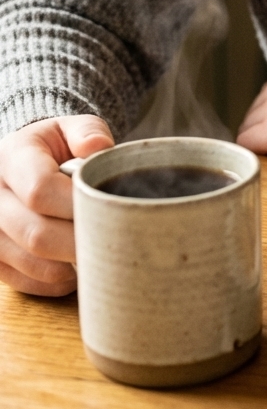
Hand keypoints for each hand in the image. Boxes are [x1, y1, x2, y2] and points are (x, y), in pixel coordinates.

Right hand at [0, 115, 113, 295]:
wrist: (26, 162)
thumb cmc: (56, 146)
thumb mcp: (72, 127)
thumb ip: (88, 132)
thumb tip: (99, 147)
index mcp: (12, 156)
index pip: (39, 189)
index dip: (76, 206)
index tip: (106, 210)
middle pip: (36, 233)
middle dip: (79, 242)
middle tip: (113, 241)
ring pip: (30, 262)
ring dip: (69, 265)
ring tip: (98, 253)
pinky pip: (23, 281)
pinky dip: (55, 281)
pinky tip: (76, 269)